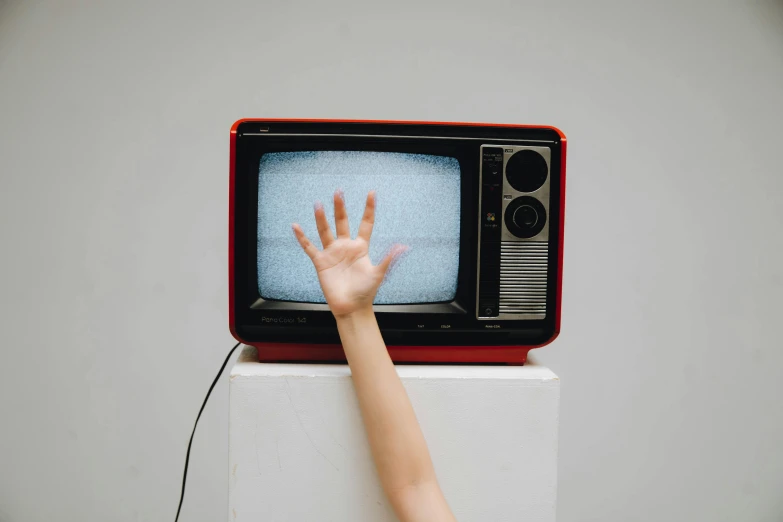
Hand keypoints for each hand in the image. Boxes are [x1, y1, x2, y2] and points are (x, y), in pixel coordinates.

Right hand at [292, 190, 406, 317]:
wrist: (352, 308)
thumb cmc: (366, 292)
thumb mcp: (379, 273)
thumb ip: (389, 258)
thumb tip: (403, 247)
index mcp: (361, 247)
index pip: (365, 223)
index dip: (368, 208)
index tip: (371, 193)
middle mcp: (346, 247)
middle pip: (342, 222)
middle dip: (340, 208)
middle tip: (339, 192)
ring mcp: (333, 253)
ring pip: (325, 231)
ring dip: (321, 219)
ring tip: (318, 205)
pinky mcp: (321, 262)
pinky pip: (309, 248)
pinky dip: (302, 238)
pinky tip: (296, 226)